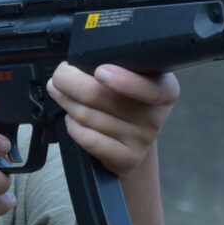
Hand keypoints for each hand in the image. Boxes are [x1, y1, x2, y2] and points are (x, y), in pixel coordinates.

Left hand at [48, 62, 177, 176]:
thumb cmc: (123, 98)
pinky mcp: (128, 158)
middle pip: (100, 96)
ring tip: (62, 96)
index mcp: (164, 89)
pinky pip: (88, 139)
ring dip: (66, 103)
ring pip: (87, 116)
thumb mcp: (129, 76)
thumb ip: (111, 65)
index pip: (150, 88)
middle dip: (68, 82)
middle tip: (59, 78)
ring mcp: (143, 139)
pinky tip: (72, 120)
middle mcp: (156, 115)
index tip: (100, 72)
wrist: (131, 140)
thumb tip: (71, 67)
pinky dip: (72, 127)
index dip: (124, 81)